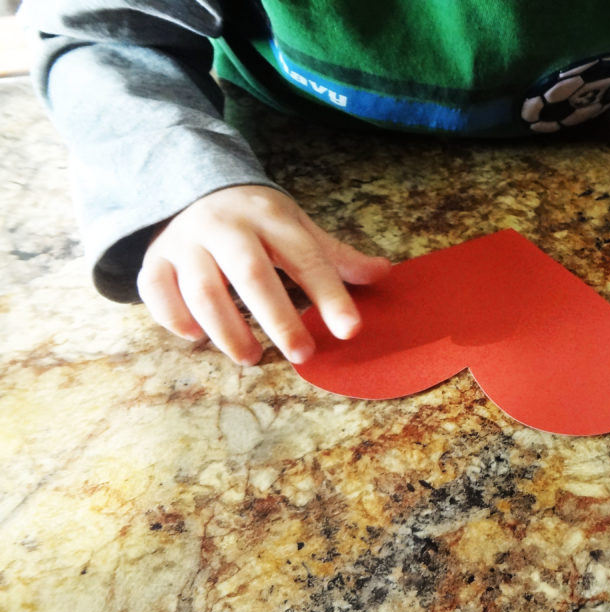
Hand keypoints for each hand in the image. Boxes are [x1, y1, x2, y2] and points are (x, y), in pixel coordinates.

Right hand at [137, 186, 390, 364]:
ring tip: (251, 357)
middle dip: (278, 319)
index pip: (307, 259)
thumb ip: (335, 256)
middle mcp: (226, 227)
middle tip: (302, 354)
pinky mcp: (156, 258)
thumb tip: (383, 273)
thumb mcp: (297, 227)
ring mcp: (186, 241)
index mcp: (270, 219)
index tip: (350, 330)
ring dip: (227, 331)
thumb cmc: (256, 219)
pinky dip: (174, 318)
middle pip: (251, 276)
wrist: (192, 185)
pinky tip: (196, 338)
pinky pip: (156, 291)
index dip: (330, 296)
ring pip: (202, 290)